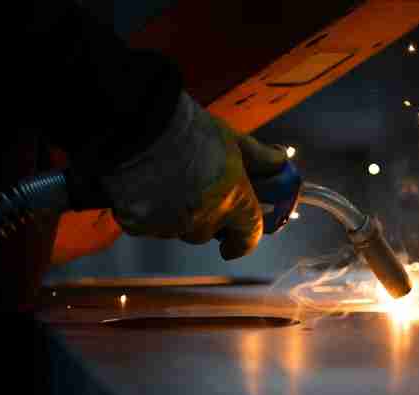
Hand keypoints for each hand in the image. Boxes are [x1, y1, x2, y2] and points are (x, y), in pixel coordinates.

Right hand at [101, 92, 285, 259]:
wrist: (138, 126)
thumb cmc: (190, 129)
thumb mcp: (231, 139)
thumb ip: (258, 157)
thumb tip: (280, 160)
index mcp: (233, 201)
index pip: (249, 236)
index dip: (245, 242)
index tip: (236, 245)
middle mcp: (203, 221)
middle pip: (207, 233)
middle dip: (205, 219)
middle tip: (195, 193)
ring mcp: (169, 226)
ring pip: (176, 229)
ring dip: (175, 215)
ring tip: (166, 181)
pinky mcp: (138, 224)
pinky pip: (146, 225)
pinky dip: (147, 211)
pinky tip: (143, 186)